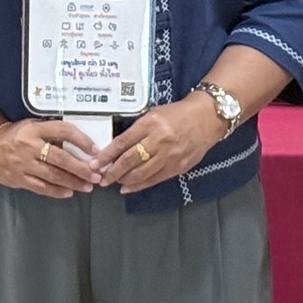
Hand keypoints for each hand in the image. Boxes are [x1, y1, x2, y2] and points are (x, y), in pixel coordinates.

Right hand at [0, 118, 102, 198]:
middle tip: (96, 175)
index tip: (96, 151)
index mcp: (35, 129)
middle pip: (60, 158)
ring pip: (52, 175)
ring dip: (73, 182)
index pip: (63, 131)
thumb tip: (80, 147)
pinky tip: (69, 193)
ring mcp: (23, 164)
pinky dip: (56, 191)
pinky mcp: (18, 179)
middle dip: (81, 168)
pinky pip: (41, 187)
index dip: (82, 140)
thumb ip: (52, 134)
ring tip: (88, 186)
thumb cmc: (17, 136)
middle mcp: (29, 146)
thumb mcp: (33, 127)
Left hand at [96, 97, 223, 191]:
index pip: (123, 142)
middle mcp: (159, 140)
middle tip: (100, 178)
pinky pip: (154, 180)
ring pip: (141, 173)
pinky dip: (138, 185)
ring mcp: (170, 156)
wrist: (207, 118)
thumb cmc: (177, 114)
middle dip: (112, 171)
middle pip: (130, 160)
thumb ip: (137, 131)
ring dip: (123, 180)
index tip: (95, 163)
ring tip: (111, 182)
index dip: (107, 155)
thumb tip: (116, 148)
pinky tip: (127, 187)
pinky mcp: (178, 167)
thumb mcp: (153, 115)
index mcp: (150, 123)